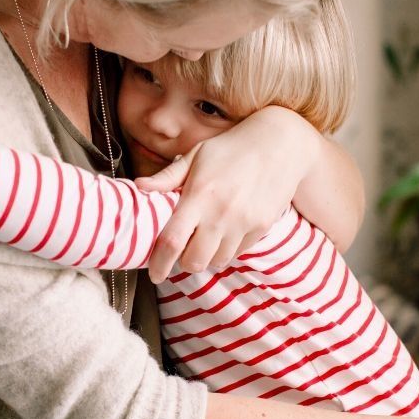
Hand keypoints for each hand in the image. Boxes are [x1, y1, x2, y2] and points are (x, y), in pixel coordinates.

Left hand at [135, 106, 319, 282]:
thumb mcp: (196, 155)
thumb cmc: (231, 148)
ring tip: (206, 236)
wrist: (279, 145)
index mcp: (199, 195)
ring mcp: (244, 223)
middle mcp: (221, 213)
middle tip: (183, 250)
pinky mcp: (262, 227)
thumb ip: (167, 177)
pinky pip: (238, 251)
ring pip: (217, 260)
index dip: (159, 262)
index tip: (154, 273)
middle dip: (184, 262)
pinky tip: (226, 229)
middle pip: (195, 261)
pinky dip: (228, 248)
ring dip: (207, 256)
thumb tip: (139, 187)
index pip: (172, 241)